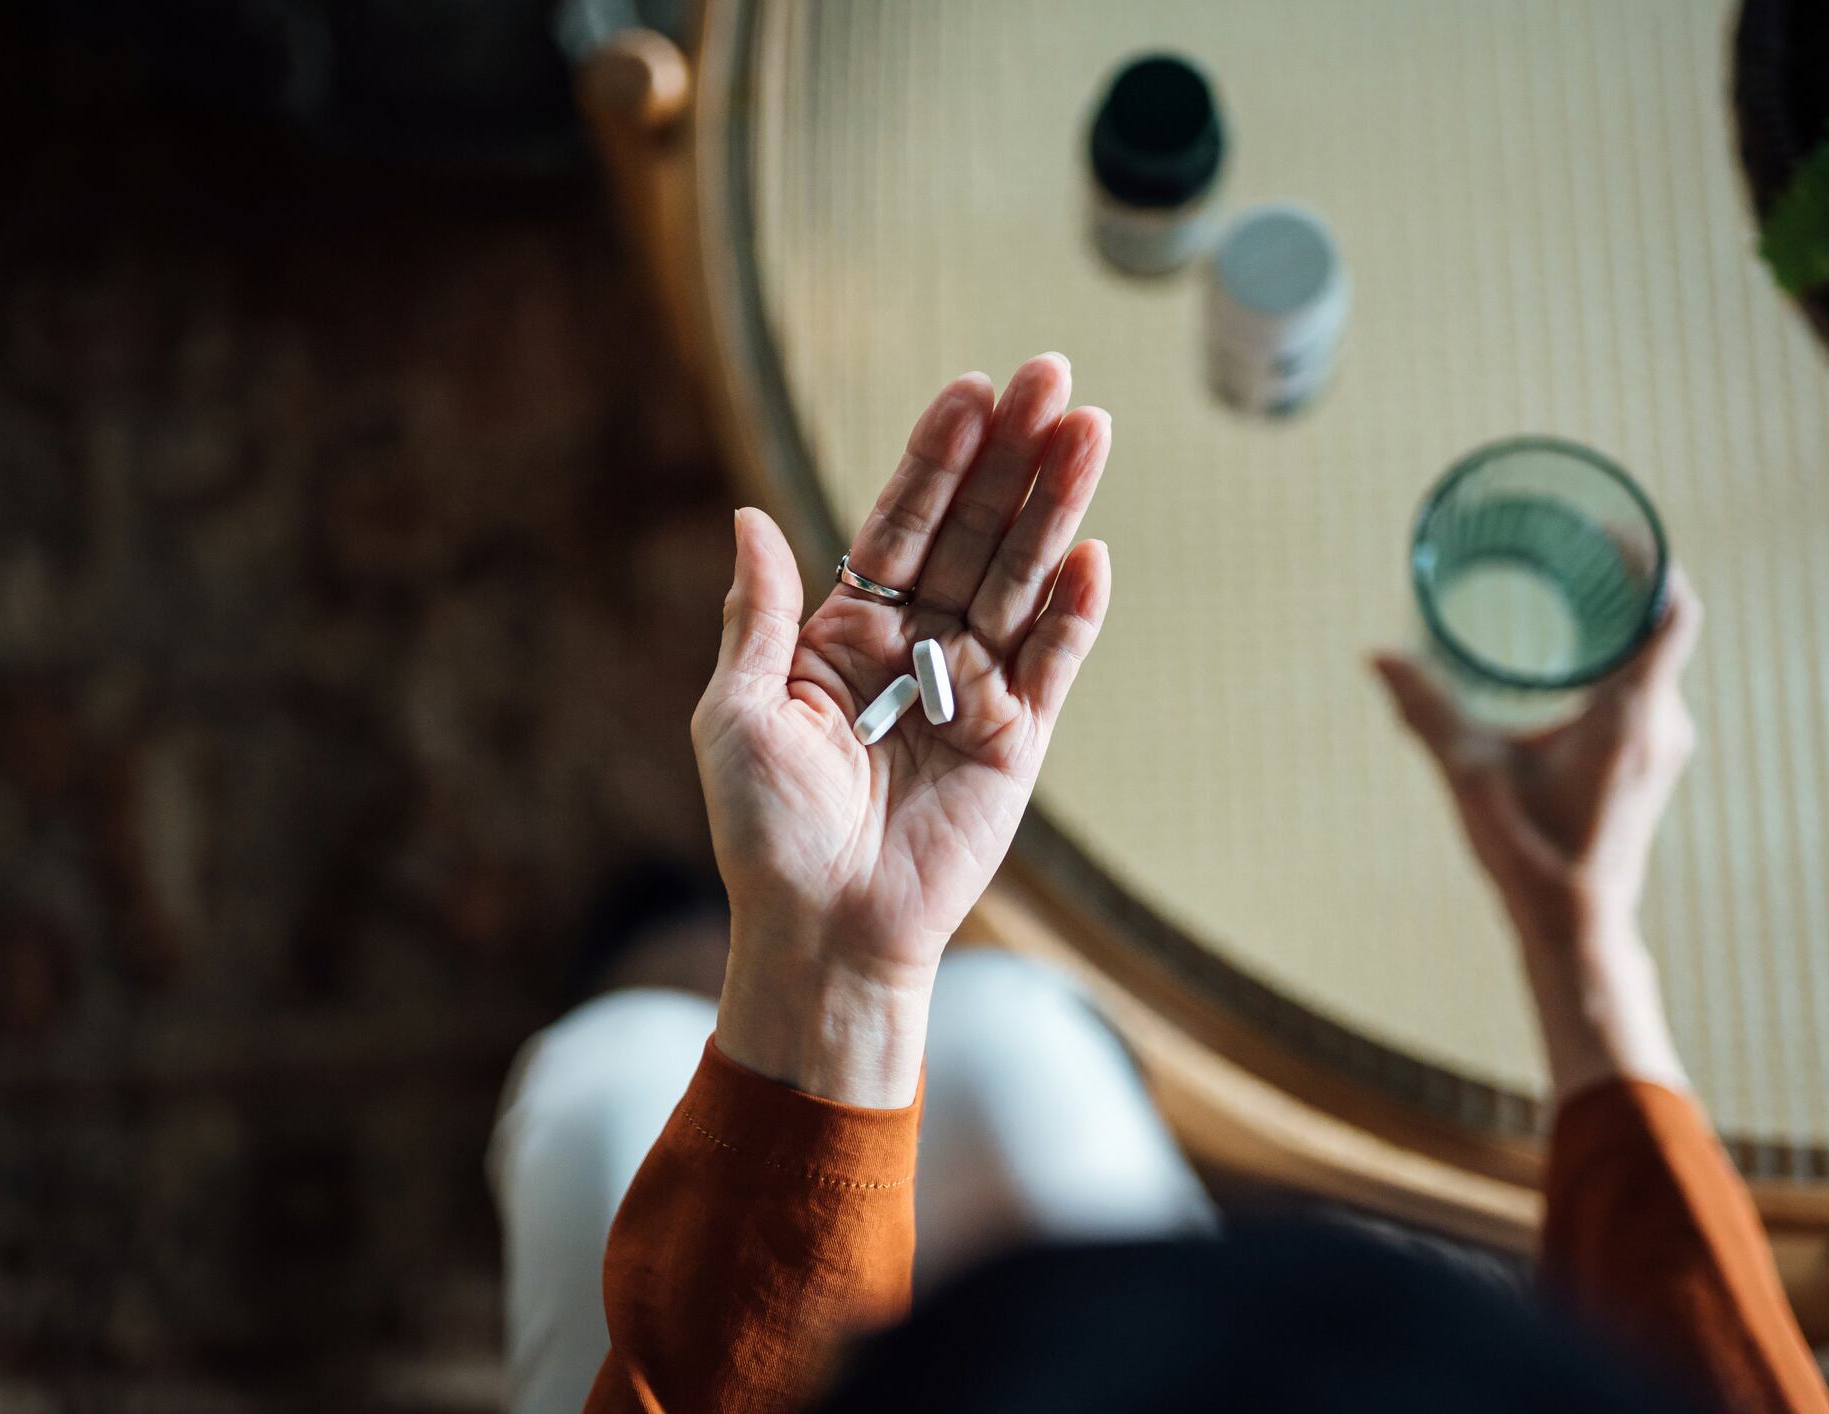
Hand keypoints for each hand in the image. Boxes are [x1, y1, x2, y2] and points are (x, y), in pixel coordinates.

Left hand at [692, 355, 1110, 1104]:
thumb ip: (760, 615)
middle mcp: (915, 648)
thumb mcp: (735, 713)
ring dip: (1055, 507)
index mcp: (846, 633)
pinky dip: (1073, 611)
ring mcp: (972, 690)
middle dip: (1013, 456)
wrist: (822, 931)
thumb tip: (753, 516)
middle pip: (973, 531)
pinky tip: (1092, 553)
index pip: (900, 523)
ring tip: (1089, 430)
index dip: (936, 458)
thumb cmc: (766, 831)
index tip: (970, 389)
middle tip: (1054, 377)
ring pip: (1020, 579)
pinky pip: (1052, 664)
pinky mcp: (1016, 741)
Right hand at [1373, 568, 1702, 1096]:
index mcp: (1632, 714)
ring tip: (1569, 589)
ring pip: (1655, 658)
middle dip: (1622, 580)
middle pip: (1662, 625)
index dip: (1650, 559)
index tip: (1608, 531)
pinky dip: (1617, 658)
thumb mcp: (1470, 775)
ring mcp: (1663, 746)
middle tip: (1572, 547)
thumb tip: (1377, 655)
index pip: (1671, 610)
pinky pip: (1647, 687)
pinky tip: (1574, 655)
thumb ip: (1426, 711)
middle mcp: (1662, 723)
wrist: (1576, 928)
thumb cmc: (1530, 855)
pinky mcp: (1650, 764)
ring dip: (1620, 621)